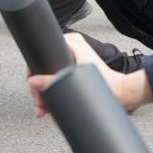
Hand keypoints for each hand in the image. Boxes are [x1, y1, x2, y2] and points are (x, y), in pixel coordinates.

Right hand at [25, 33, 150, 116]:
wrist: (121, 92)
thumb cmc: (105, 83)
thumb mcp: (73, 81)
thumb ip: (51, 81)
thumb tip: (33, 82)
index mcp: (72, 43)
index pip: (44, 51)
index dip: (34, 68)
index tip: (32, 83)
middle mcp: (72, 50)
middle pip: (44, 68)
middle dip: (39, 87)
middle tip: (38, 101)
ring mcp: (72, 62)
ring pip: (49, 77)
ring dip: (43, 93)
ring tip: (42, 108)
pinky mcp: (74, 74)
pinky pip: (57, 82)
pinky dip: (52, 94)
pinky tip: (48, 107)